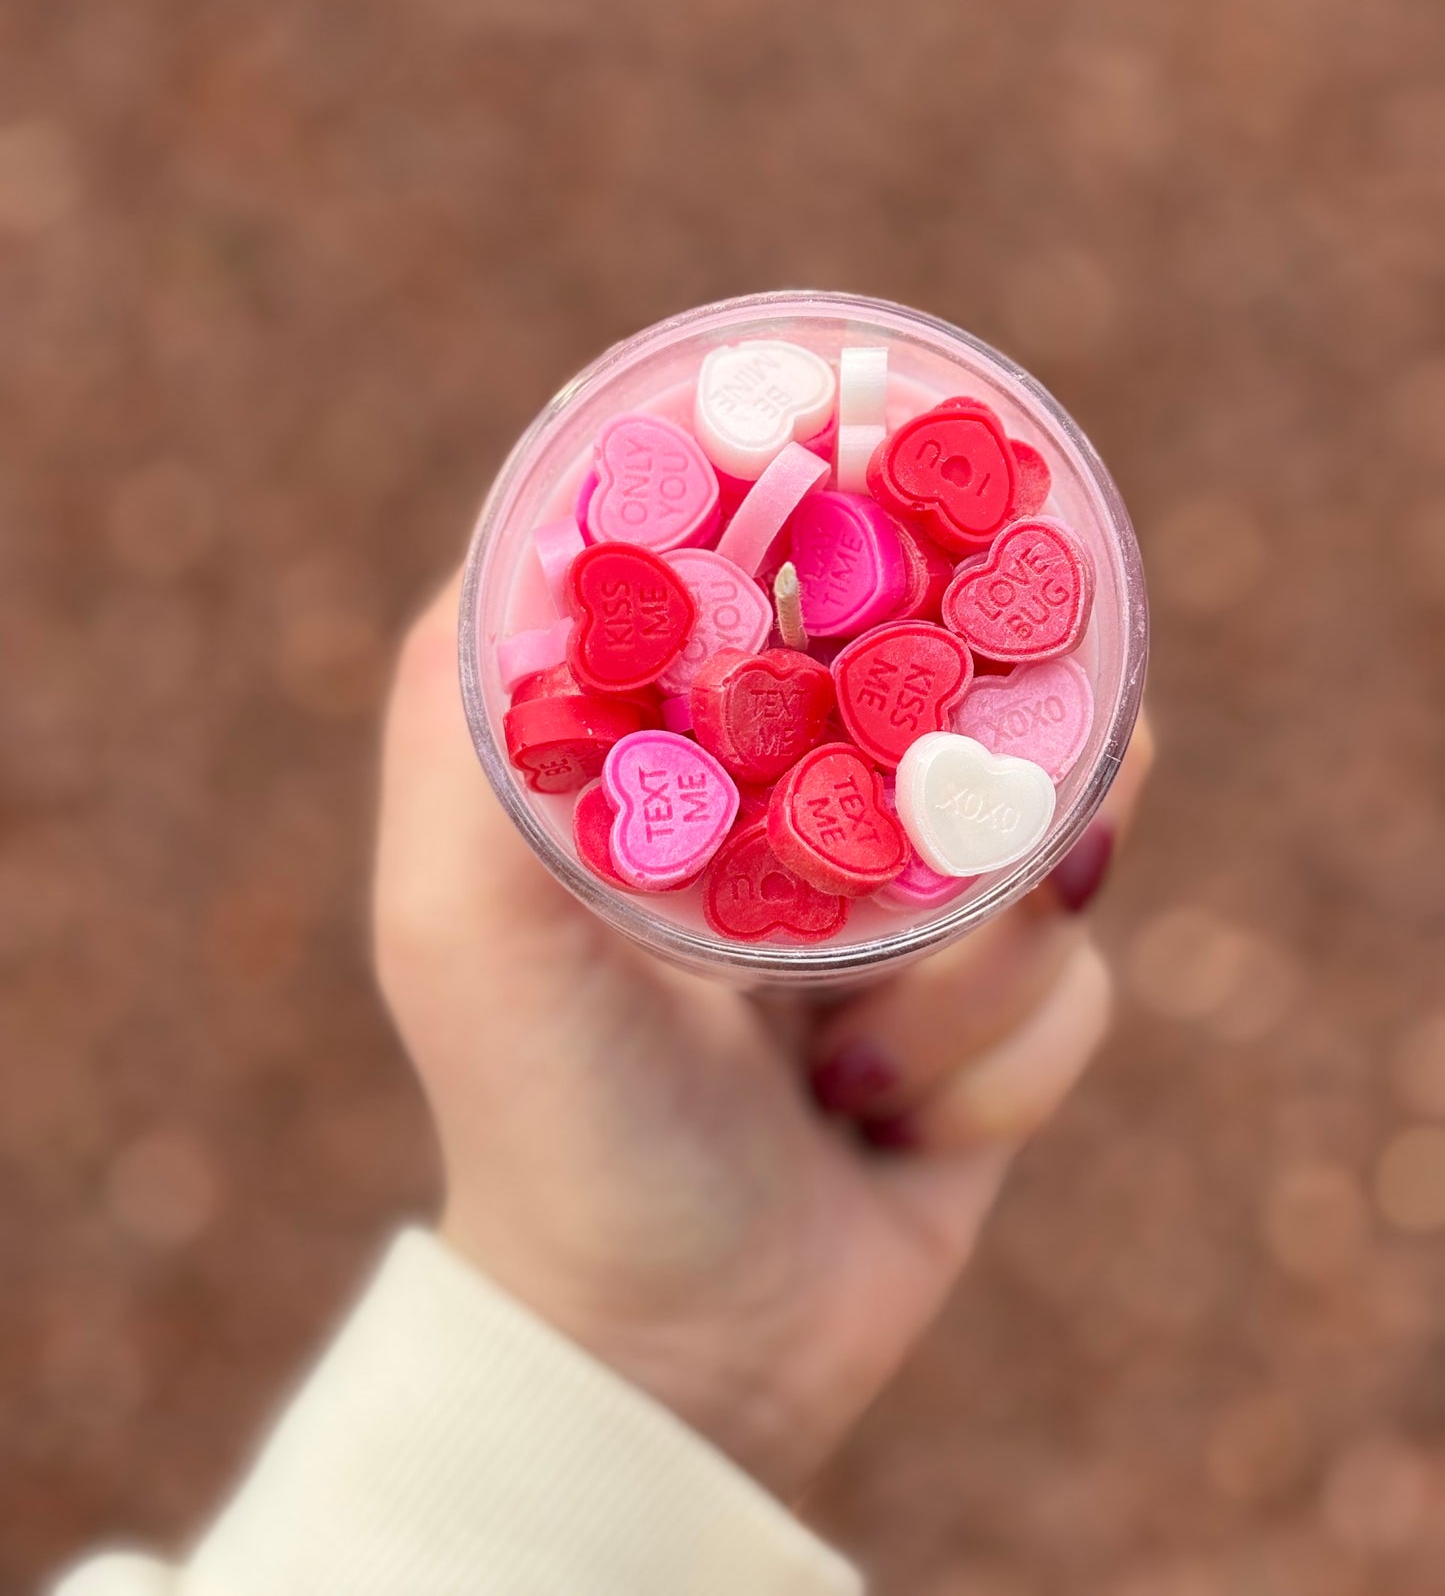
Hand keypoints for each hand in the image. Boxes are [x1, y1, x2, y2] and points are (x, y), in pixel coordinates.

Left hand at [374, 572, 1152, 1499]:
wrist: (681, 1354)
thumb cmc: (555, 1124)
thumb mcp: (459, 928)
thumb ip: (457, 730)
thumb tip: (535, 550)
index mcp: (688, 762)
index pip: (789, 584)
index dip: (852, 531)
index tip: (903, 520)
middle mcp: (801, 808)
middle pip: (961, 687)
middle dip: (980, 763)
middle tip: (940, 835)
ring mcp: (909, 904)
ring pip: (1047, 848)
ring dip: (966, 978)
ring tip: (848, 1062)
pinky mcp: (993, 1010)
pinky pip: (1075, 986)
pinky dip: (995, 1070)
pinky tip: (889, 1125)